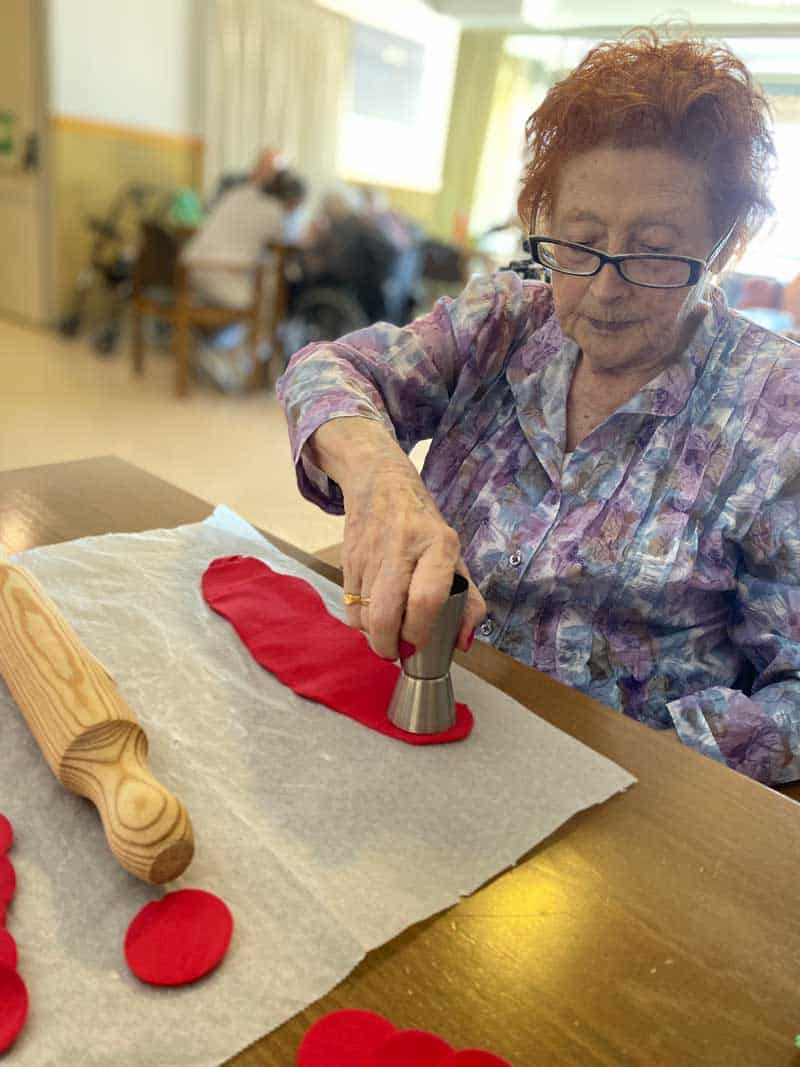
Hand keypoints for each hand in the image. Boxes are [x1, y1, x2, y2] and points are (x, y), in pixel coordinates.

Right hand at [341, 456, 484, 659]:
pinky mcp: (348, 560)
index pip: (427, 598)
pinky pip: (350, 607)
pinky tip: (374, 618)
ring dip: (375, 637)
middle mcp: (402, 548)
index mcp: (438, 545)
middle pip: (386, 614)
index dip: (421, 631)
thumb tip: (463, 643)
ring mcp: (370, 555)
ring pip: (364, 615)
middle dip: (390, 645)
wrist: (379, 483)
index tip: (421, 645)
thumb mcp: (452, 552)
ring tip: (389, 636)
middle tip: (400, 651)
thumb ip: (468, 599)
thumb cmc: (423, 525)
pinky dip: (362, 623)